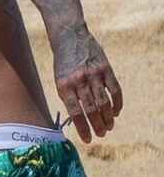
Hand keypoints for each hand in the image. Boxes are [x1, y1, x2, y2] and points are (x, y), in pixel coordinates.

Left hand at [53, 28, 121, 142]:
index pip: (76, 112)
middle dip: (97, 125)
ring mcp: (94, 74)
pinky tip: (116, 112)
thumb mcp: (59, 80)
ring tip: (109, 127)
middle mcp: (79, 80)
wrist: (69, 36)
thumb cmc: (63, 63)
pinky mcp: (106, 68)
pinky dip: (117, 103)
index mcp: (64, 85)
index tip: (88, 140)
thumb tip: (79, 119)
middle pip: (92, 109)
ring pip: (104, 101)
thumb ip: (68, 97)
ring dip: (108, 117)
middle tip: (101, 134)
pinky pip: (114, 89)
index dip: (83, 128)